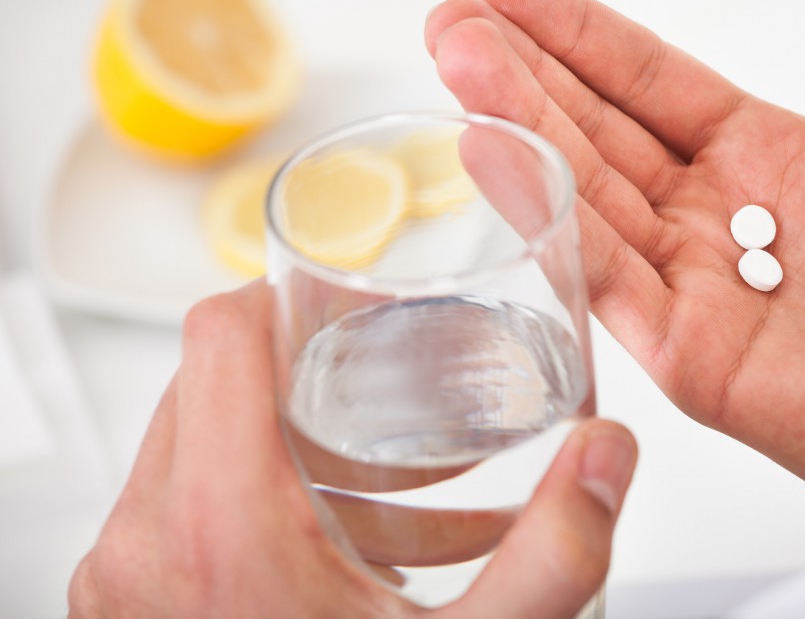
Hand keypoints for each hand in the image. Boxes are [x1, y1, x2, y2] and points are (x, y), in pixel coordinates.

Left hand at [68, 281, 636, 617]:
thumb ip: (558, 554)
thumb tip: (607, 454)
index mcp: (218, 529)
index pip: (216, 336)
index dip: (278, 297)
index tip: (333, 308)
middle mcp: (141, 546)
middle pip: (208, 382)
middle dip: (298, 377)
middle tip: (377, 404)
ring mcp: (117, 580)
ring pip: (185, 440)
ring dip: (275, 438)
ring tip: (368, 484)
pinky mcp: (119, 607)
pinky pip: (167, 502)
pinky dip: (242, 492)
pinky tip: (329, 545)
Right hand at [424, 0, 804, 494]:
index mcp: (778, 164)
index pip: (652, 88)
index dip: (581, 38)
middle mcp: (726, 226)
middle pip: (601, 135)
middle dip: (522, 74)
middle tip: (452, 20)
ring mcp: (706, 295)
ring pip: (588, 197)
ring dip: (516, 126)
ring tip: (453, 58)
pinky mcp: (700, 364)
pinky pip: (608, 278)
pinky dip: (543, 214)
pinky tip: (487, 150)